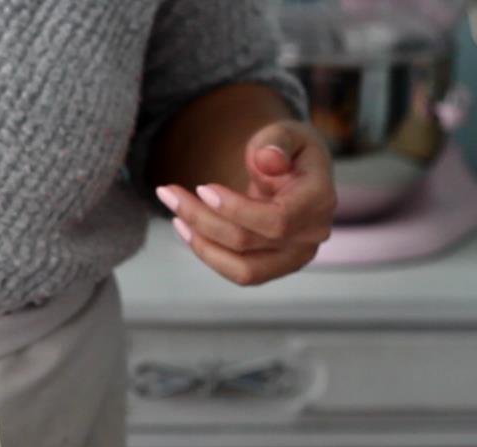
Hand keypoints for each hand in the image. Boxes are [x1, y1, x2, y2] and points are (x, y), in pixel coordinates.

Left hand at [154, 120, 335, 285]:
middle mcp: (311, 237)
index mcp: (320, 201)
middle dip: (201, 218)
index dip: (235, 209)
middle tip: (167, 192)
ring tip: (174, 215)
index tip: (202, 188)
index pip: (277, 220)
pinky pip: (238, 273)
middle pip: (247, 242)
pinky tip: (186, 228)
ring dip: (200, 243)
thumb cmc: (286, 150)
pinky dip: (208, 253)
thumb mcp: (285, 132)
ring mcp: (294, 258)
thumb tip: (268, 160)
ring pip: (241, 269)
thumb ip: (277, 141)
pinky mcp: (273, 268)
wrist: (291, 173)